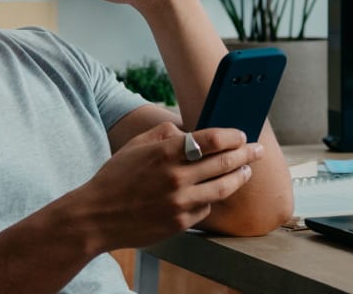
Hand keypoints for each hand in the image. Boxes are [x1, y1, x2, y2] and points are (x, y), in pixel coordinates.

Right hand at [55, 123, 263, 250]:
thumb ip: (165, 134)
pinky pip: (206, 208)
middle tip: (257, 151)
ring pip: (223, 187)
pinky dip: (212, 199)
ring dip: (239, 177)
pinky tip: (214, 192)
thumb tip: (190, 130)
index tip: (240, 135)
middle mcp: (176, 177)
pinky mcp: (180, 222)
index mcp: (165, 153)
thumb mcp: (136, 146)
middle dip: (246, 154)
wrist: (96, 216)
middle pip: (224, 162)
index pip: (212, 139)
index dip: (232, 136)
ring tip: (247, 171)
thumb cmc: (116, 178)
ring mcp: (180, 202)